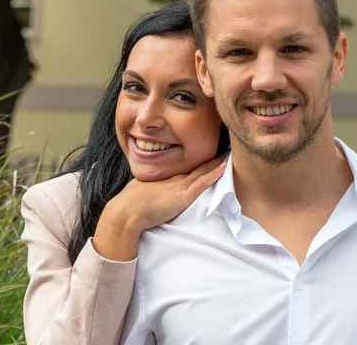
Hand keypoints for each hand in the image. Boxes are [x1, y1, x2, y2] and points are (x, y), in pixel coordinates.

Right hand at [93, 154, 227, 260]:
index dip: (198, 159)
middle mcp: (175, 178)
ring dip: (217, 163)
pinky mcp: (183, 197)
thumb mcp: (144, 190)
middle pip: (197, 165)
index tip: (209, 152)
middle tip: (225, 146)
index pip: (186, 166)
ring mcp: (180, 186)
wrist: (127, 211)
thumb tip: (153, 193)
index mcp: (166, 177)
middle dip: (211, 156)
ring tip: (229, 153)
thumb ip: (153, 189)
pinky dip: (214, 175)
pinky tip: (224, 167)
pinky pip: (202, 183)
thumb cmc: (131, 203)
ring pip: (203, 171)